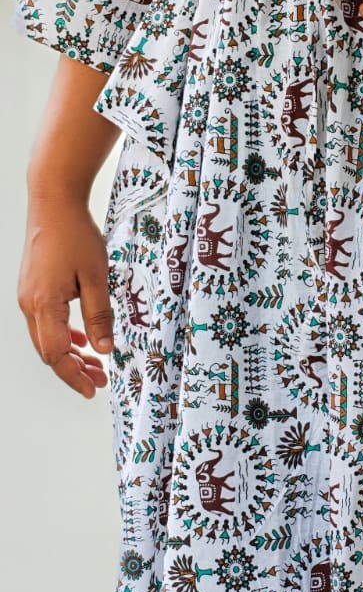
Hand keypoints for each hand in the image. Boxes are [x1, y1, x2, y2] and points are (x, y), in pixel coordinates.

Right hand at [18, 194, 112, 398]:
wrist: (53, 202)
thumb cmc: (76, 234)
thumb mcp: (97, 277)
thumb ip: (100, 316)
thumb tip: (105, 349)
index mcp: (44, 305)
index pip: (56, 354)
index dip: (74, 375)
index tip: (93, 388)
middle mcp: (29, 304)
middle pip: (48, 350)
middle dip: (74, 370)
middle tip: (99, 381)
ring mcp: (28, 296)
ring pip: (46, 338)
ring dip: (69, 354)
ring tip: (95, 365)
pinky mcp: (33, 288)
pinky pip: (45, 321)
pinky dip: (63, 335)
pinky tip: (82, 339)